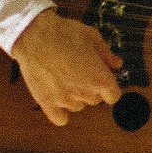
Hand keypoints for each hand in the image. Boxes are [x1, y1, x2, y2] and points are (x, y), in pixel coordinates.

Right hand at [13, 9, 120, 127]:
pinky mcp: (47, 102)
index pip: (113, 96)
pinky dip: (60, 112)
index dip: (109, 87)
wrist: (35, 35)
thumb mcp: (92, 37)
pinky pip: (59, 118)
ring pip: (77, 107)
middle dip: (91, 88)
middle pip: (95, 100)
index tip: (102, 80)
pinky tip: (58, 100)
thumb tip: (117, 64)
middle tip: (80, 73)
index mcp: (100, 79)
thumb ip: (107, 54)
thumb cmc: (65, 34)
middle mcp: (85, 93)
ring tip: (65, 79)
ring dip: (75, 97)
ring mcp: (65, 100)